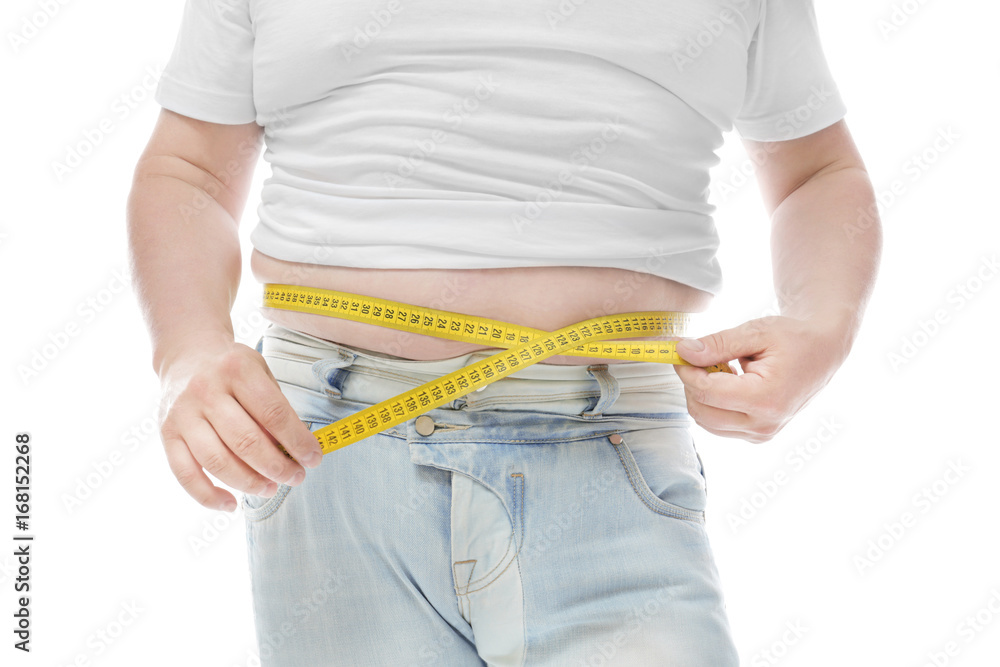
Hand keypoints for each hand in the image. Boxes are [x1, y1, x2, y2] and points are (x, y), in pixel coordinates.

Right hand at [156, 335, 322, 511]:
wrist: (187, 355)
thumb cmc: (232, 370)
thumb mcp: (260, 373)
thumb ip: (275, 408)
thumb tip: (293, 452)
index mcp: (236, 370)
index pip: (273, 413)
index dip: (297, 441)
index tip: (313, 458)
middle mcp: (205, 390)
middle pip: (246, 441)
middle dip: (277, 467)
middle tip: (296, 477)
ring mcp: (182, 413)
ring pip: (217, 461)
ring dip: (248, 482)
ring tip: (270, 488)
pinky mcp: (167, 434)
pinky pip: (185, 474)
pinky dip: (208, 496)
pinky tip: (231, 503)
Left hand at [673, 315, 850, 442]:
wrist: (823, 351)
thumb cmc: (794, 337)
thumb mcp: (755, 332)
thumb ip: (717, 344)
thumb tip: (683, 352)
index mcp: (766, 399)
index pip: (706, 391)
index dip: (686, 370)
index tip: (679, 350)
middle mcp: (764, 424)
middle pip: (701, 411)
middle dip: (690, 383)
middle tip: (695, 356)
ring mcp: (761, 434)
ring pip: (706, 421)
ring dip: (701, 393)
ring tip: (719, 367)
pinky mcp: (757, 435)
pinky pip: (719, 424)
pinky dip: (713, 403)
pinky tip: (728, 381)